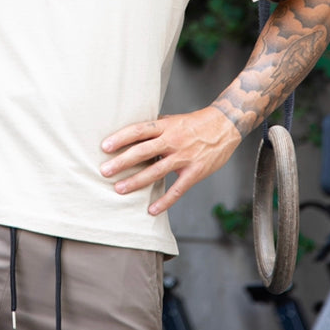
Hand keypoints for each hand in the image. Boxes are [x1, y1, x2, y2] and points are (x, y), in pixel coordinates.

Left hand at [100, 106, 241, 215]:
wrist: (225, 125)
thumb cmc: (195, 123)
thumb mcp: (173, 119)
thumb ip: (155, 127)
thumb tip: (133, 133)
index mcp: (165, 126)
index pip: (138, 131)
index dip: (121, 138)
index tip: (105, 147)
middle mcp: (173, 141)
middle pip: (143, 151)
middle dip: (122, 162)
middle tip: (104, 171)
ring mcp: (184, 157)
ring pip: (156, 171)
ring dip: (136, 181)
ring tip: (119, 189)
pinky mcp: (195, 172)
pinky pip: (178, 190)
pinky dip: (165, 201)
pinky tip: (151, 210)